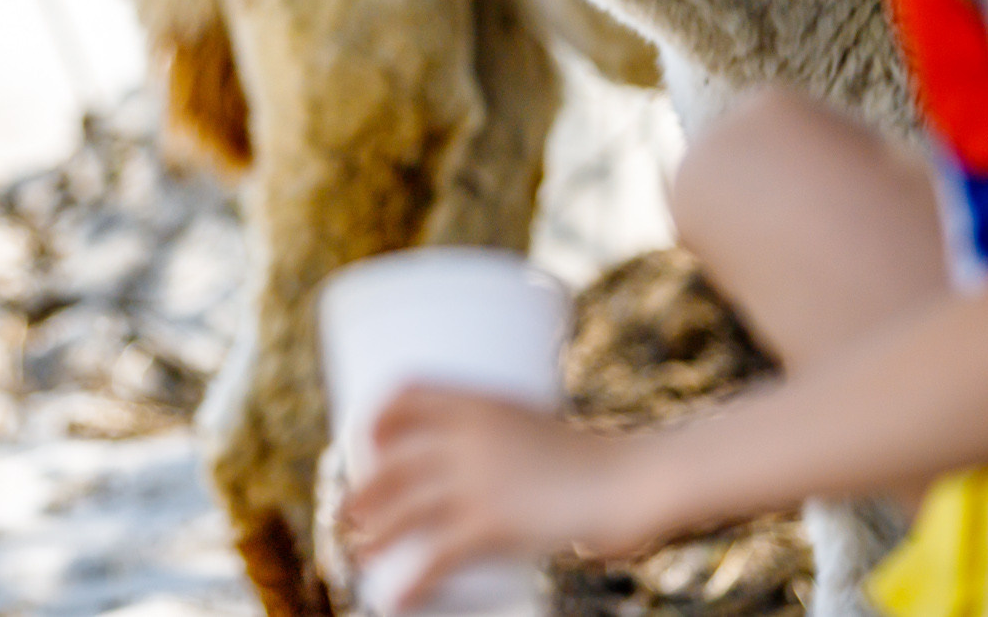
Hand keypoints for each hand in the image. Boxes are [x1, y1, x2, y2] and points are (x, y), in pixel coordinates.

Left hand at [343, 386, 658, 602]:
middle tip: (354, 510)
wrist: (633, 479)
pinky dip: (409, 585)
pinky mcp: (488, 525)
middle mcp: (466, 436)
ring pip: (399, 508)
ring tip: (361, 553)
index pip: (406, 392)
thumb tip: (560, 526)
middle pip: (390, 459)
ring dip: (372, 534)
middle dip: (362, 488)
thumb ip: (532, 470)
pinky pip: (432, 558)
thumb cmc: (606, 463)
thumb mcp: (549, 441)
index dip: (376, 418)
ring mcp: (474, 481)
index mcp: (480, 402)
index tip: (370, 443)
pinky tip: (396, 601)